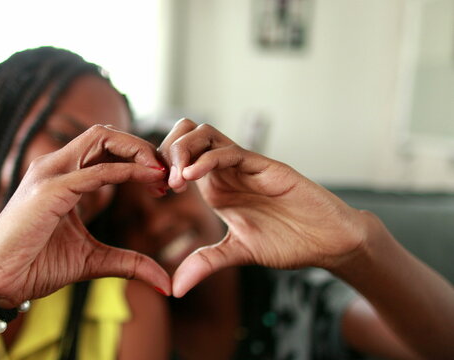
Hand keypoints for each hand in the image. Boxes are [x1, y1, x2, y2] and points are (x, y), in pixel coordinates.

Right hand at [0, 125, 170, 305]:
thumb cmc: (36, 266)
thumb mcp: (93, 260)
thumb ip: (128, 263)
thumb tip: (164, 281)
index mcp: (62, 175)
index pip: (105, 148)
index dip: (137, 159)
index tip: (162, 183)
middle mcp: (54, 166)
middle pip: (106, 134)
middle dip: (142, 148)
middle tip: (167, 173)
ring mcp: (50, 174)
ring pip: (102, 138)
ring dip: (138, 151)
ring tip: (162, 172)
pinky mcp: (50, 190)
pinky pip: (98, 171)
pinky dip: (128, 172)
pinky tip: (150, 181)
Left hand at [159, 119, 369, 296]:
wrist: (329, 241)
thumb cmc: (289, 241)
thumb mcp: (237, 253)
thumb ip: (205, 264)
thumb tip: (175, 289)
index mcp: (216, 185)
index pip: (180, 155)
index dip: (162, 166)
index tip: (155, 192)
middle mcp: (227, 170)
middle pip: (187, 134)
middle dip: (167, 151)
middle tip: (163, 183)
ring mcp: (246, 165)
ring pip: (206, 134)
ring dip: (183, 150)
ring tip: (177, 181)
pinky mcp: (266, 167)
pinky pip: (232, 151)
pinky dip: (207, 159)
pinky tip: (192, 177)